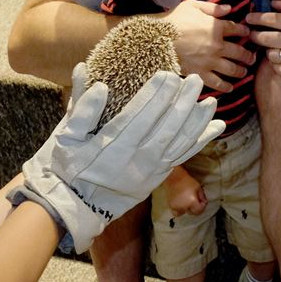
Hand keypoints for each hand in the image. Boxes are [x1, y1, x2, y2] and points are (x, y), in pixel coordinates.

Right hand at [10, 63, 223, 253]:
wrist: (72, 207)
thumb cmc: (67, 167)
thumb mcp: (65, 137)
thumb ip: (79, 106)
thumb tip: (86, 73)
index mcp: (111, 149)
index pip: (139, 117)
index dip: (156, 96)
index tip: (168, 75)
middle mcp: (135, 162)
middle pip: (165, 128)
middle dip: (182, 103)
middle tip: (194, 79)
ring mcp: (149, 173)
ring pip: (179, 143)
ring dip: (197, 121)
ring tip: (211, 100)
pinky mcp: (157, 179)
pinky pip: (183, 157)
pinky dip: (201, 141)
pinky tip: (216, 126)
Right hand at [164, 168, 207, 216]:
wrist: (174, 177)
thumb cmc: (186, 181)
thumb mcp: (198, 186)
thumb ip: (202, 196)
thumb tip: (204, 202)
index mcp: (192, 202)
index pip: (199, 210)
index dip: (202, 206)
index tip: (202, 201)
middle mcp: (184, 206)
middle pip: (192, 212)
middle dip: (194, 207)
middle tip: (194, 200)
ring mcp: (176, 207)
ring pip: (184, 213)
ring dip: (186, 209)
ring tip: (186, 202)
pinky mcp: (171, 206)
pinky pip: (176, 213)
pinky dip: (179, 210)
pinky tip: (180, 205)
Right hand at [166, 0, 251, 91]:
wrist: (157, 39)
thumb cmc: (174, 20)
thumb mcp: (192, 6)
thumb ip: (212, 7)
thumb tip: (229, 8)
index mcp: (216, 27)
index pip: (237, 30)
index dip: (244, 31)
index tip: (248, 34)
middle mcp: (217, 46)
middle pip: (239, 52)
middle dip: (248, 55)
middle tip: (252, 58)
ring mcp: (210, 62)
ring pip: (232, 69)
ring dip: (241, 71)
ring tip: (244, 72)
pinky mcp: (200, 73)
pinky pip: (217, 82)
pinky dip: (225, 86)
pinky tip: (230, 87)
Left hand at [247, 0, 280, 78]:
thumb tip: (272, 3)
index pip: (269, 20)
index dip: (255, 18)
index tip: (248, 18)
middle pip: (265, 38)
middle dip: (254, 35)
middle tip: (252, 34)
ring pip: (271, 55)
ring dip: (267, 50)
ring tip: (269, 46)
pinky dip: (277, 65)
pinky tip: (279, 59)